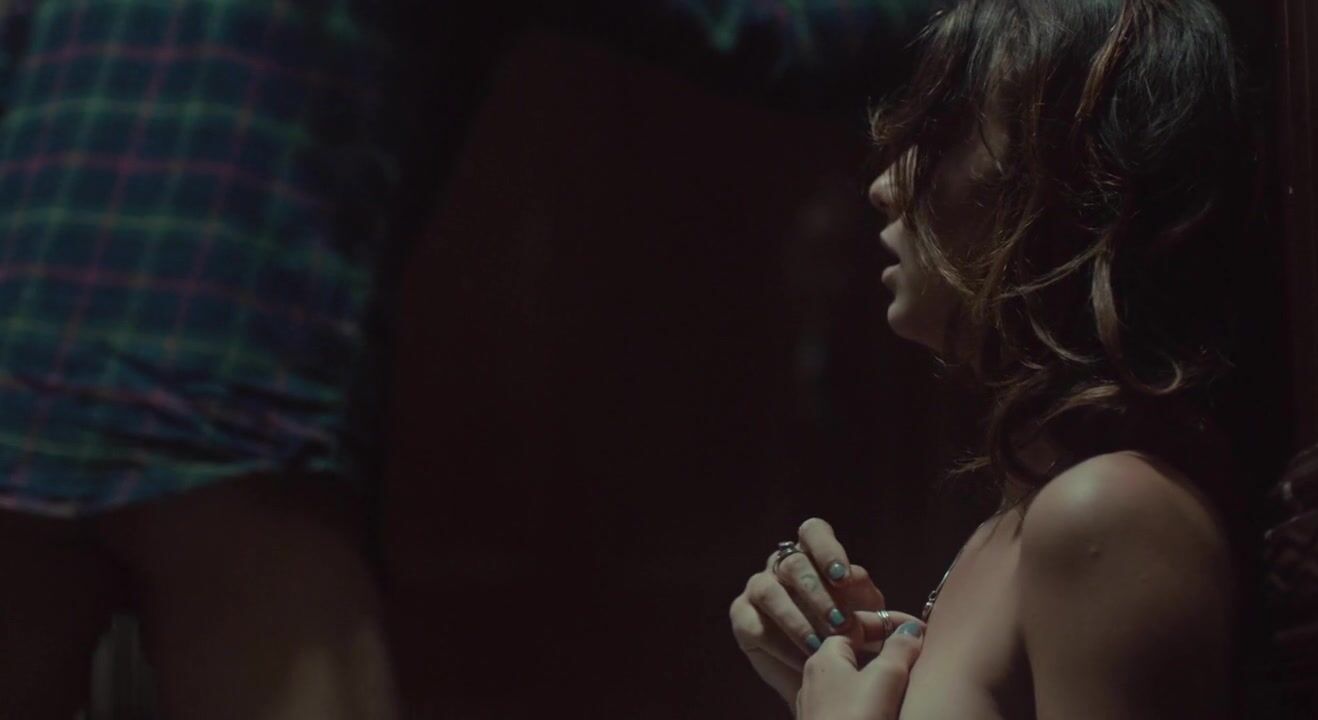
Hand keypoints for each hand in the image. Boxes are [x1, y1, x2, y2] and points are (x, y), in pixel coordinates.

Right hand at [728, 518, 920, 706]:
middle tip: (839, 624)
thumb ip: (881, 619)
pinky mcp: (742, 617)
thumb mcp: (868, 626)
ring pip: (770, 592)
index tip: (843, 576)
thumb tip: (907, 624)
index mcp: (812, 553)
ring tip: (821, 646)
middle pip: (793, 564)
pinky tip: (803, 660)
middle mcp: (782, 565)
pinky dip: (781, 644)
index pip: (814, 532)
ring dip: (797, 620)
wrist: (820, 672)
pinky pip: (756, 626)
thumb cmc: (847, 637)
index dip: (827, 549)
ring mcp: (759, 588)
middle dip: (817, 594)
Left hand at [795, 621, 924, 719]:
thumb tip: (909, 629)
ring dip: (882, 677)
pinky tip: (890, 709)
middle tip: (919, 657)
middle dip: (888, 651)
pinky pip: (852, 704)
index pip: (856, 624)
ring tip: (910, 683)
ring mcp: (818, 706)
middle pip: (855, 652)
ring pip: (855, 680)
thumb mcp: (885, 678)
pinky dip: (873, 700)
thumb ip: (899, 648)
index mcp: (824, 656)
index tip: (920, 629)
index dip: (889, 622)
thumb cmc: (857, 719)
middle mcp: (815, 678)